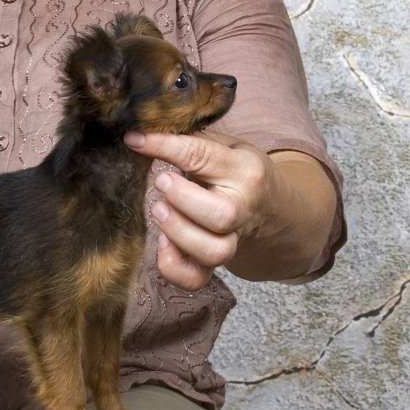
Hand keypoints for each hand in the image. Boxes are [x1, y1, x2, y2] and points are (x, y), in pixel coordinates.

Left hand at [124, 131, 274, 290]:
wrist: (275, 209)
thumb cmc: (240, 173)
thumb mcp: (228, 148)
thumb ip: (194, 142)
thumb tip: (145, 131)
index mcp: (245, 171)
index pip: (202, 156)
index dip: (163, 146)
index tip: (133, 141)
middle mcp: (243, 209)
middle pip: (221, 215)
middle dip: (182, 199)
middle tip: (160, 182)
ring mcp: (232, 240)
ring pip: (213, 250)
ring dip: (179, 232)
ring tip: (158, 210)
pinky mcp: (217, 264)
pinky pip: (196, 278)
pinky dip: (174, 267)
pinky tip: (162, 244)